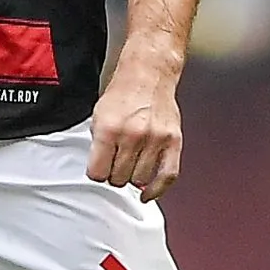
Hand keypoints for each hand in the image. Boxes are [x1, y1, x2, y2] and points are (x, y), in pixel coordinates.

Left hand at [87, 65, 183, 201]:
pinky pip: (167, 176)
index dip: (96, 174)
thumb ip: (98, 145)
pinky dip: (157, 190)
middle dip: (113, 175)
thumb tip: (99, 171)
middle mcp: (132, 135)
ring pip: (139, 180)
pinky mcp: (173, 142)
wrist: (148, 75)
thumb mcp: (97, 117)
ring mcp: (155, 139)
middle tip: (115, 164)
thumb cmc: (123, 94)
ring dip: (132, 178)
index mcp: (109, 129)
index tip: (98, 170)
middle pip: (118, 178)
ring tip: (130, 166)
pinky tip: (147, 194)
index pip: (98, 173)